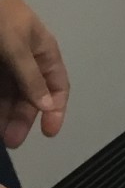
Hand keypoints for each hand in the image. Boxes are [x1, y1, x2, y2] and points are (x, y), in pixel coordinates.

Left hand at [0, 0, 68, 148]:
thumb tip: (48, 106)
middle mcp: (25, 60)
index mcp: (43, 52)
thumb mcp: (16, 47)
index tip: (48, 132)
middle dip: (22, 118)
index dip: (56, 110)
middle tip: (11, 140)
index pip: (57, 87)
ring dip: (4, 113)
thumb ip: (30, 78)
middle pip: (29, 95)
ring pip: (8, 94)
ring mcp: (4, 61)